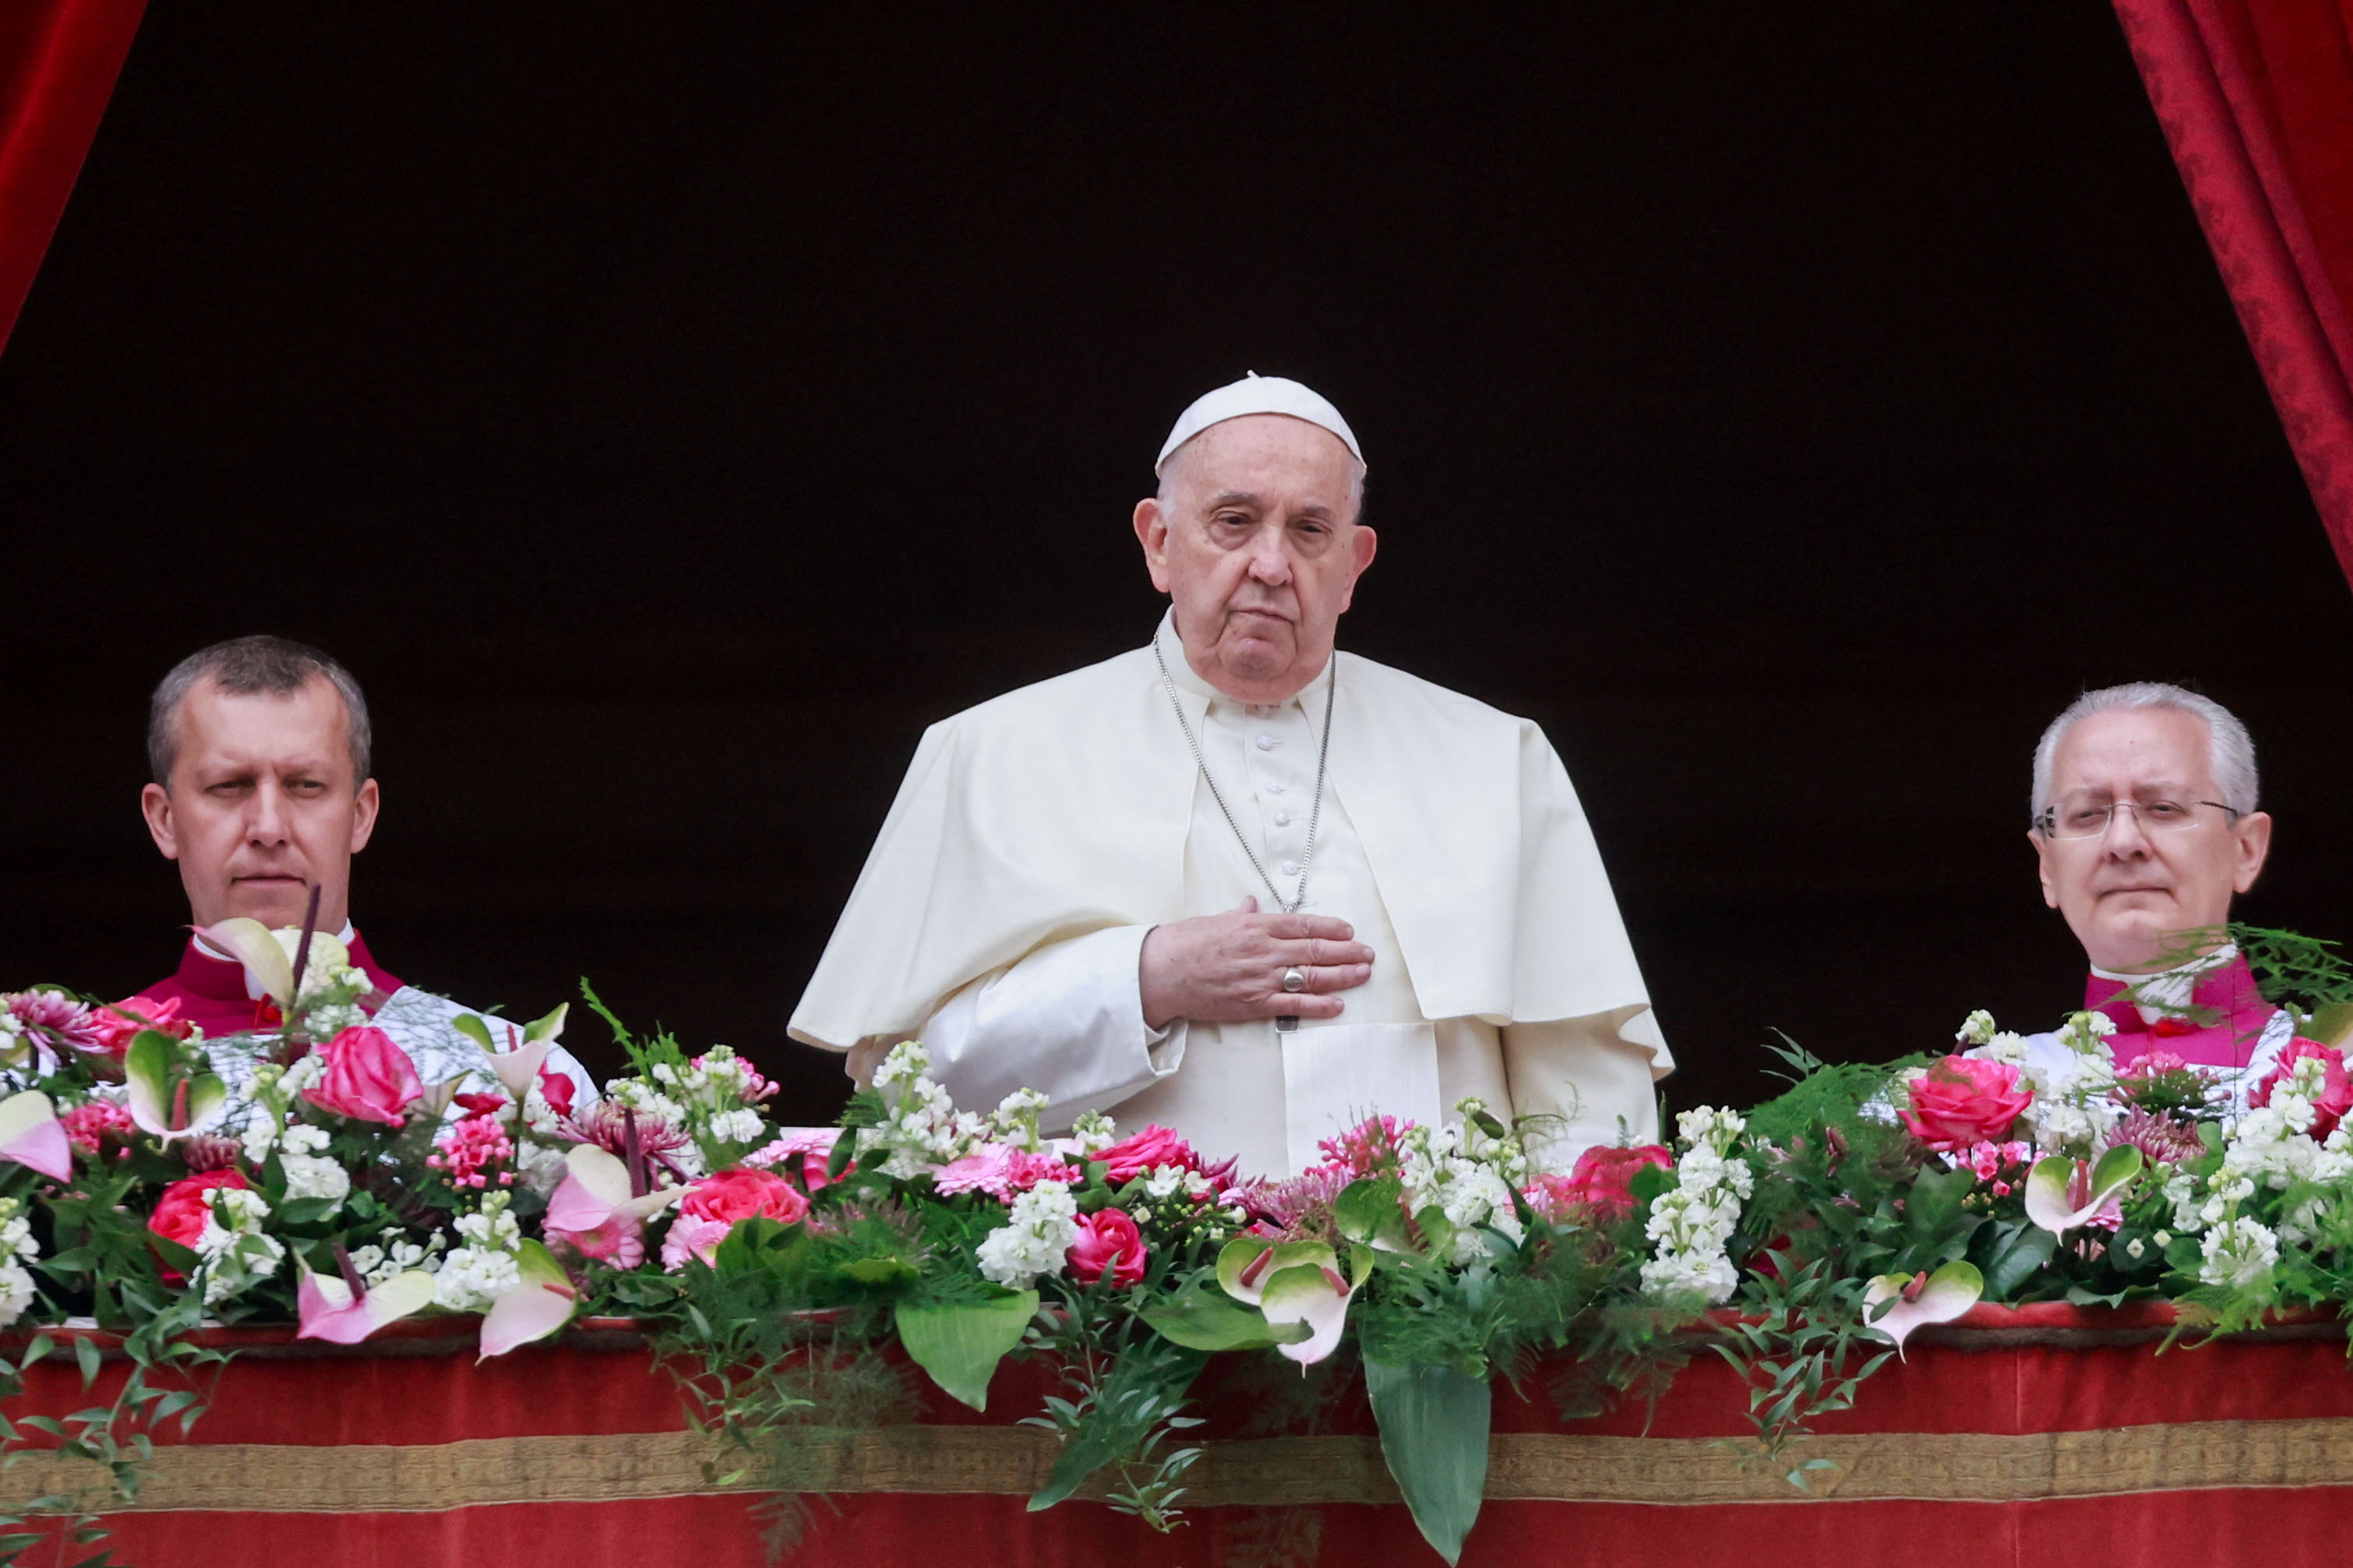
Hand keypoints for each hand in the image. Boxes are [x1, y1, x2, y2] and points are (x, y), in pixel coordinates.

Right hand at [1137, 898, 1374, 1029]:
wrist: (1162, 972)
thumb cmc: (1186, 943)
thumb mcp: (1217, 920)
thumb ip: (1242, 915)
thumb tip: (1252, 904)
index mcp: (1257, 925)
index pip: (1305, 925)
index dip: (1332, 928)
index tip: (1349, 931)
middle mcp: (1264, 950)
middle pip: (1316, 950)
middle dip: (1347, 952)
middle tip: (1368, 954)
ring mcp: (1262, 978)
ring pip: (1312, 976)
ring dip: (1342, 976)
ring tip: (1362, 974)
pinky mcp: (1254, 1004)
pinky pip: (1294, 1005)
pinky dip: (1319, 1005)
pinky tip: (1338, 1004)